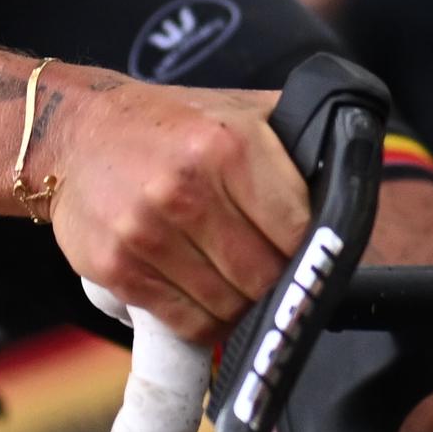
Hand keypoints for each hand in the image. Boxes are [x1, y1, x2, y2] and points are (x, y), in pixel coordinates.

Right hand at [34, 76, 308, 343]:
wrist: (77, 132)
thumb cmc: (171, 123)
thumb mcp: (238, 108)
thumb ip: (297, 136)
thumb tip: (355, 168)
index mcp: (230, 144)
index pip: (299, 231)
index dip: (308, 251)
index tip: (304, 254)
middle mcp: (188, 188)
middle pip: (265, 276)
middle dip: (274, 282)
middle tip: (268, 271)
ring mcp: (148, 231)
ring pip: (228, 307)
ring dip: (240, 306)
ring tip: (233, 280)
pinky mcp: (118, 267)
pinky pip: (187, 323)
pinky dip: (205, 321)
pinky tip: (203, 293)